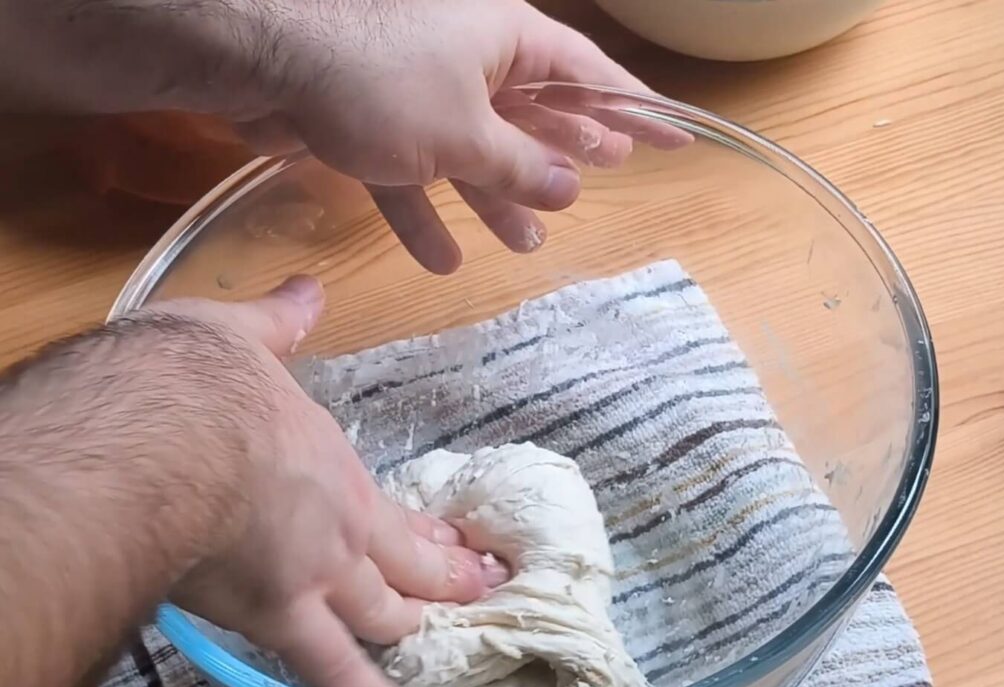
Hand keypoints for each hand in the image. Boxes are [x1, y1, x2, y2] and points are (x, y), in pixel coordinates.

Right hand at [156, 276, 506, 686]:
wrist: (154, 431)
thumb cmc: (191, 381)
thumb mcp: (239, 336)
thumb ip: (280, 320)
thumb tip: (307, 289)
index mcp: (331, 468)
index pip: (394, 516)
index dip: (430, 537)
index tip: (461, 548)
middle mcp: (337, 528)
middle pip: (404, 570)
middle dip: (446, 584)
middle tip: (485, 592)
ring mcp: (313, 577)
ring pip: (384, 620)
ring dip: (421, 633)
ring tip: (460, 650)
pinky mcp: (274, 619)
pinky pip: (332, 674)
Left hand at [232, 0, 667, 271]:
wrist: (262, 60)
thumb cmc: (380, 80)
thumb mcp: (464, 132)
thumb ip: (520, 165)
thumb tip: (570, 187)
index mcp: (507, 41)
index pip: (590, 75)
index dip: (634, 111)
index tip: (674, 137)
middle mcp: (469, 61)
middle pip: (533, 113)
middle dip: (562, 153)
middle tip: (599, 182)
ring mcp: (419, 92)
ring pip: (473, 151)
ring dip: (497, 198)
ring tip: (527, 243)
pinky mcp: (372, 124)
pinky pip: (413, 173)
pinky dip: (426, 213)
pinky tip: (442, 259)